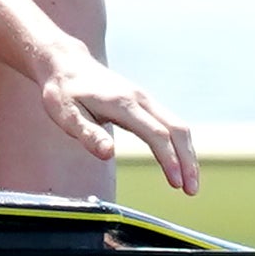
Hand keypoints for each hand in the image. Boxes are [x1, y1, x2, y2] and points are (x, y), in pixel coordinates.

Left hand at [35, 51, 198, 193]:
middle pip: (177, 130)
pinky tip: (179, 163)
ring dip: (188, 155)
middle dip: (188, 161)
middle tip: (191, 190)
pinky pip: (171, 124)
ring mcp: (145, 100)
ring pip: (178, 127)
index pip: (156, 134)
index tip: (176, 183)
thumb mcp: (66, 115)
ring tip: (189, 184)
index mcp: (123, 104)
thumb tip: (108, 154)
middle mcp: (140, 99)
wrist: (66, 65)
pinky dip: (180, 145)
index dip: (169, 159)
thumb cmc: (63, 92)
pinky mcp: (145, 103)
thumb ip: (88, 134)